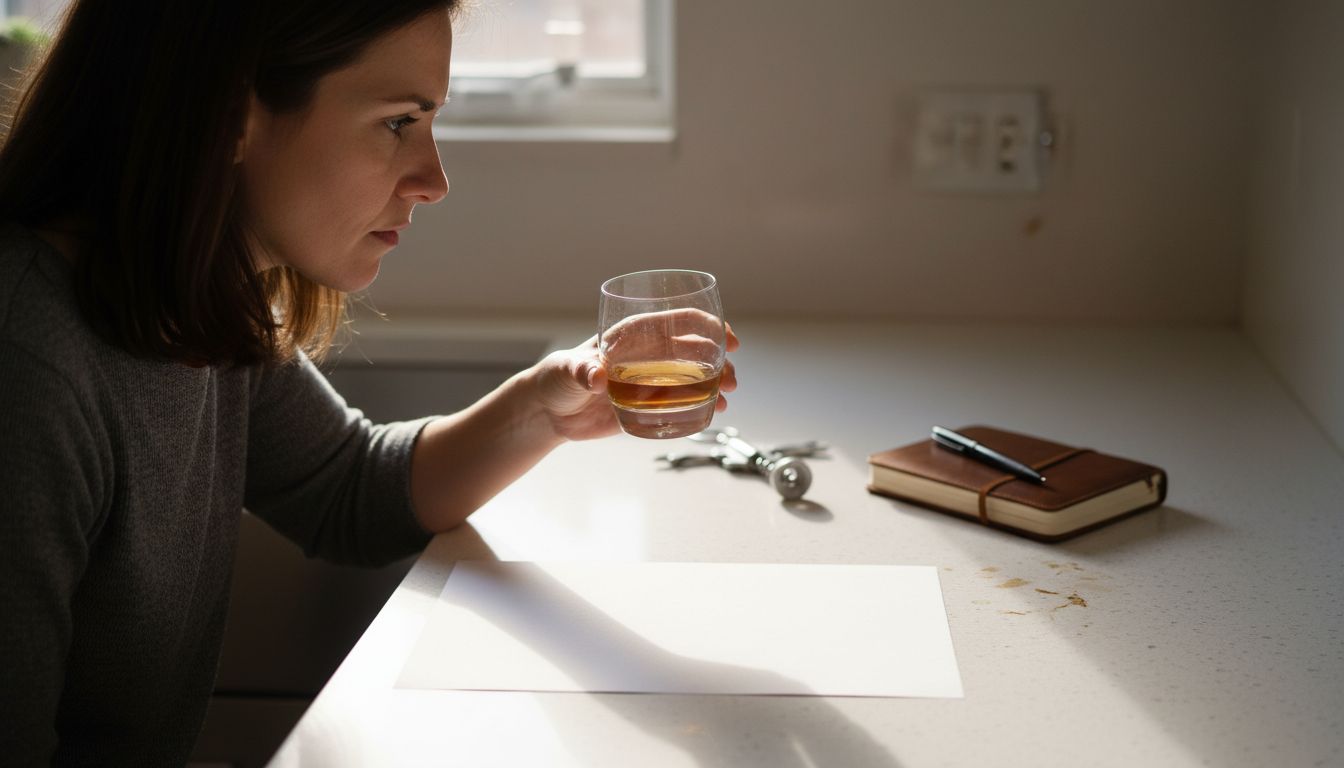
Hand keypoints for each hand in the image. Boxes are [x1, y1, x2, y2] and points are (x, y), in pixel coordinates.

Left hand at [531, 323, 739, 441]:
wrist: (549, 412)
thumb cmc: (557, 378)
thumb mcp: (568, 370)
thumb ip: (583, 372)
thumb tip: (598, 377)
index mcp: (634, 334)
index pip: (679, 321)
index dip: (708, 326)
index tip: (727, 340)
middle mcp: (649, 353)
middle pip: (695, 350)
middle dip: (720, 360)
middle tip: (731, 379)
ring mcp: (652, 379)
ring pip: (695, 376)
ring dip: (717, 382)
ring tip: (728, 396)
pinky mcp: (649, 405)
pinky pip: (683, 402)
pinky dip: (703, 404)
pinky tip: (717, 410)